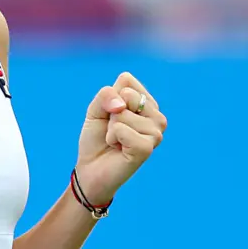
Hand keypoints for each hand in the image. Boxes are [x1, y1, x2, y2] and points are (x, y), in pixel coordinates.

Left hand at [75, 72, 166, 206]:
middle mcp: (156, 116)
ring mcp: (156, 132)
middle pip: (127, 94)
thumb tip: (122, 105)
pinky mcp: (147, 148)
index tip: (110, 114)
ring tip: (116, 141)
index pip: (127, 79)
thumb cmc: (96, 138)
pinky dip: (112, 138)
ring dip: (110, 128)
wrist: (91, 169)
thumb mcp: (95, 109)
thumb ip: (106, 95)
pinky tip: (118, 149)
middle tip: (113, 130)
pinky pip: (121, 129)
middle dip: (110, 112)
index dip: (109, 96)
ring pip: (123, 113)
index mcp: (147, 102)